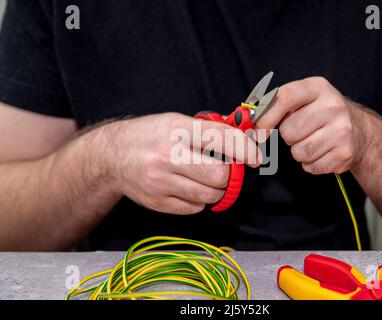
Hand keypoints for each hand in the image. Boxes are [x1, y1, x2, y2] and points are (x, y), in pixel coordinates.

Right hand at [102, 113, 260, 213]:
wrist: (112, 156)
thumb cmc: (150, 135)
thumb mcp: (177, 121)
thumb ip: (210, 130)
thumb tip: (246, 138)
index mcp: (177, 129)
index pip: (222, 139)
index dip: (246, 150)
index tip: (255, 158)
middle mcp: (168, 155)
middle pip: (219, 175)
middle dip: (230, 175)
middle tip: (227, 171)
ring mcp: (161, 181)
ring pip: (209, 195)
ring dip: (216, 189)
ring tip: (206, 178)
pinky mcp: (157, 201)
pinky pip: (195, 208)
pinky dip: (199, 200)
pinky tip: (189, 187)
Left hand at [256, 77, 368, 173]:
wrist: (360, 131)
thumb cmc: (320, 114)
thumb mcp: (303, 99)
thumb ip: (274, 105)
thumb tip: (243, 120)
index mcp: (317, 87)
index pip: (283, 98)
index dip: (266, 117)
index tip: (259, 131)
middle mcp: (333, 106)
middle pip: (289, 131)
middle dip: (289, 136)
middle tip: (302, 131)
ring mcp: (342, 130)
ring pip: (298, 151)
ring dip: (299, 151)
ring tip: (313, 141)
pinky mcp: (344, 153)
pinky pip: (310, 166)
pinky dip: (310, 163)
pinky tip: (322, 151)